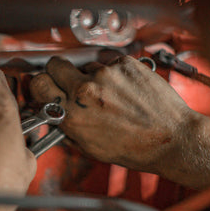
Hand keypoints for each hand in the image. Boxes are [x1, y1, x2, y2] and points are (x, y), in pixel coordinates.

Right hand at [29, 56, 196, 172]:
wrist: (171, 138)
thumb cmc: (136, 148)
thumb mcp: (90, 147)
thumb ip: (68, 127)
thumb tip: (55, 114)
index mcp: (73, 114)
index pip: (38, 84)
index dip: (41, 85)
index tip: (46, 87)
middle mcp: (86, 91)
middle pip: (55, 65)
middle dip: (60, 73)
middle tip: (70, 82)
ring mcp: (106, 74)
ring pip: (86, 65)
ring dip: (92, 76)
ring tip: (111, 94)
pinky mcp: (124, 64)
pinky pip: (109, 63)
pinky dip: (115, 73)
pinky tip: (126, 90)